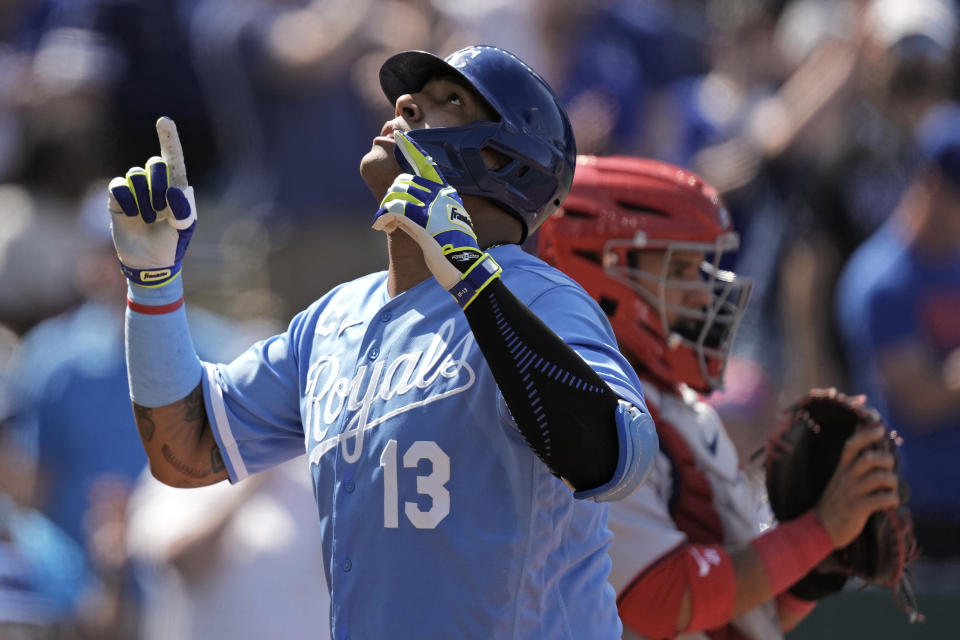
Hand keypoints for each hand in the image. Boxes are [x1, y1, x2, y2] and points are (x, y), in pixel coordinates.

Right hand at [109, 117, 196, 286]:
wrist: (148, 263)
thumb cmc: (171, 245)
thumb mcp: (183, 231)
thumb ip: (183, 212)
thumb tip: (174, 190)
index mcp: (177, 187)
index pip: (173, 158)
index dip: (169, 138)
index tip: (164, 121)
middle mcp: (156, 184)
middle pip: (154, 164)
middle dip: (157, 183)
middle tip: (160, 209)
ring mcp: (137, 190)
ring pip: (135, 175)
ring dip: (143, 199)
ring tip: (147, 218)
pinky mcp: (118, 198)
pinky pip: (119, 186)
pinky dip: (127, 200)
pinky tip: (132, 215)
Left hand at [372, 130, 494, 291]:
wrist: (463, 265)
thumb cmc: (455, 250)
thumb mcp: (447, 224)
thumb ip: (430, 212)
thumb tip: (404, 209)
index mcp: (447, 194)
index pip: (427, 165)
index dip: (411, 151)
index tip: (399, 137)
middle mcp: (439, 196)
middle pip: (404, 181)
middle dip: (393, 196)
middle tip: (390, 213)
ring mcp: (430, 206)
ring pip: (396, 193)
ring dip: (387, 208)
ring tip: (386, 222)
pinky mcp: (421, 219)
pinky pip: (393, 209)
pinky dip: (383, 217)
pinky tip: (381, 226)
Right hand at [814, 425, 899, 547]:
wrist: (820, 528)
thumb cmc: (835, 504)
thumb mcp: (838, 482)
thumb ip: (853, 470)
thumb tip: (875, 459)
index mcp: (841, 469)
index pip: (851, 445)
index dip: (866, 435)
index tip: (880, 429)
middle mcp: (846, 477)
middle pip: (869, 459)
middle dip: (886, 460)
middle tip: (889, 467)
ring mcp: (852, 492)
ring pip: (879, 478)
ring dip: (892, 481)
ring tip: (891, 488)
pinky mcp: (858, 508)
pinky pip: (882, 499)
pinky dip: (892, 499)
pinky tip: (891, 502)